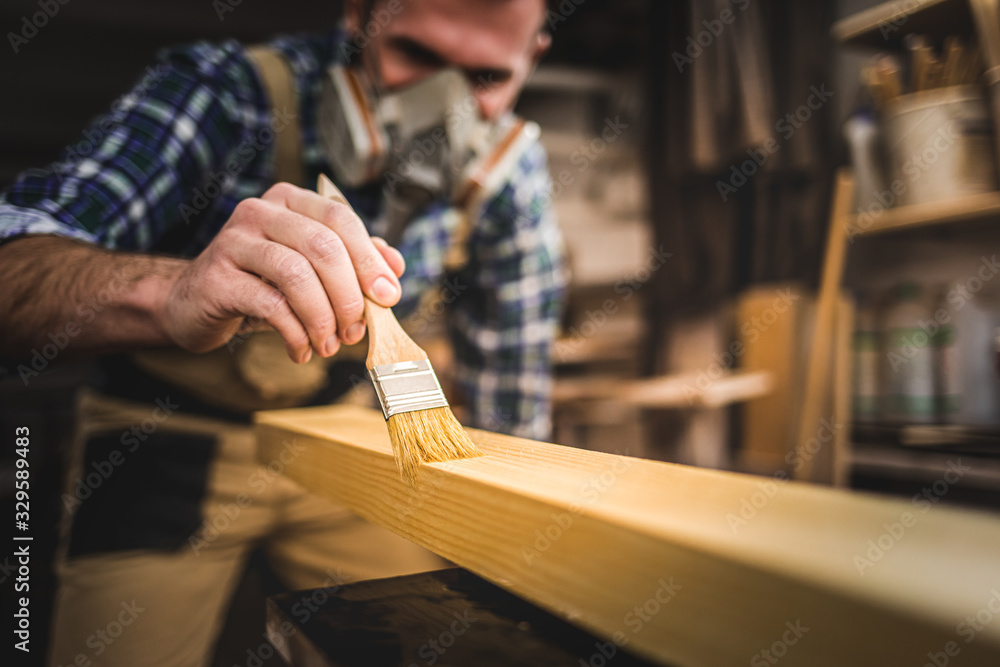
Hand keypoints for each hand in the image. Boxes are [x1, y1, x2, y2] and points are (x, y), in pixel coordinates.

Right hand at [158, 182, 404, 361]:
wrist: (193, 303)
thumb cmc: (261, 285)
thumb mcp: (310, 269)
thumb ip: (352, 262)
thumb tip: (395, 267)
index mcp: (290, 202)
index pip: (341, 220)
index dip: (370, 260)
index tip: (389, 297)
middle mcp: (260, 212)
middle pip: (323, 247)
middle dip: (349, 295)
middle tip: (356, 330)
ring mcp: (234, 241)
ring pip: (298, 276)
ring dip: (323, 319)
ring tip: (329, 344)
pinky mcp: (218, 278)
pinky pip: (271, 305)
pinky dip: (295, 334)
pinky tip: (301, 351)